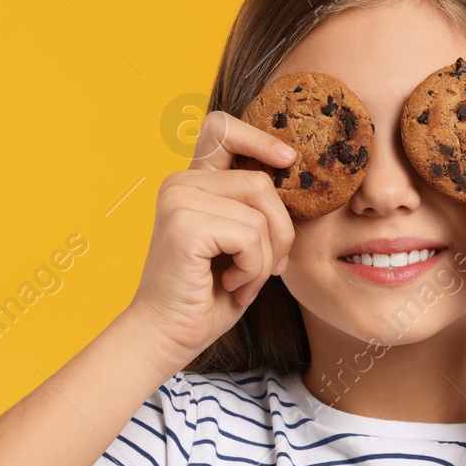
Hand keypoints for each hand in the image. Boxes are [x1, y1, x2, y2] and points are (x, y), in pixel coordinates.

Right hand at [126, 110, 297, 361]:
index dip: (259, 137)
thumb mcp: (240, 244)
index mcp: (192, 183)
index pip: (221, 128)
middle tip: (268, 270)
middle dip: (280, 232)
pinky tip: (231, 286)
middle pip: (262, 182)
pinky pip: (252, 237)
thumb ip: (256, 209)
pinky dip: (254, 269)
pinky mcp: (185, 225)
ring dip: (266, 258)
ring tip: (243, 281)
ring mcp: (179, 200)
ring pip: (261, 212)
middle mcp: (179, 183)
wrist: (168, 337)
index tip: (288, 160)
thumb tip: (297, 176)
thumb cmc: (208, 296)